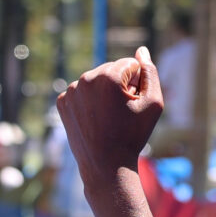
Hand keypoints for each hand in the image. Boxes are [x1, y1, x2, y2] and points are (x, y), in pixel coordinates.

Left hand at [56, 46, 162, 179]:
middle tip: (121, 114)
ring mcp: (71, 91)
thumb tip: (141, 51)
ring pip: (96, 81)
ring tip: (108, 118)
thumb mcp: (153, 103)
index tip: (133, 104)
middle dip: (120, 86)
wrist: (106, 166)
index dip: (137, 84)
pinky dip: (89, 102)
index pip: (130, 64)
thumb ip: (150, 72)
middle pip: (111, 70)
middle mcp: (85, 78)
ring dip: (104, 93)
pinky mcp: (62, 102)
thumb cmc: (133, 135)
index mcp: (107, 76)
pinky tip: (94, 119)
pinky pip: (82, 92)